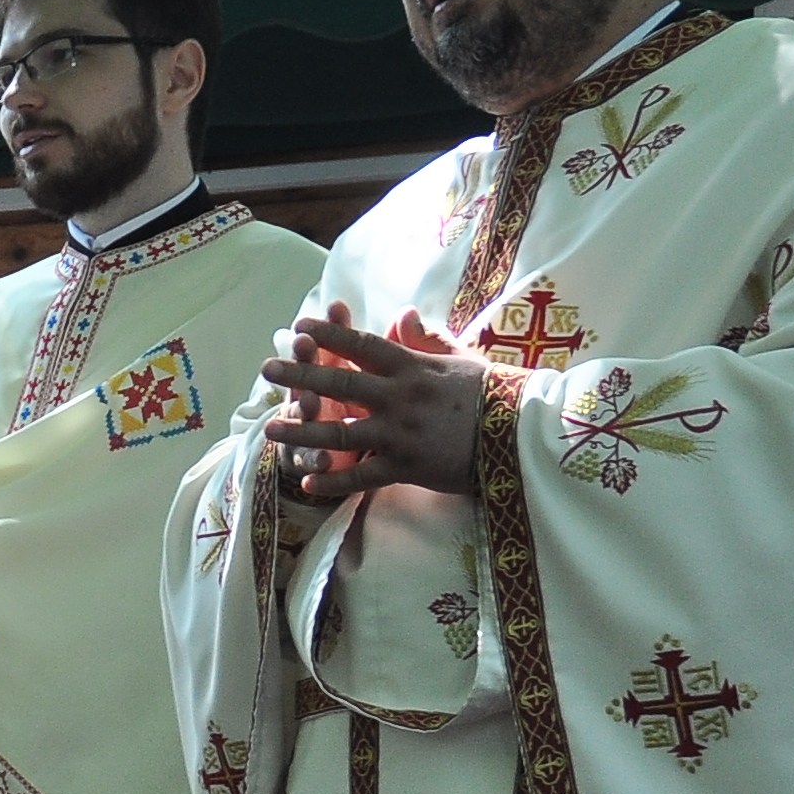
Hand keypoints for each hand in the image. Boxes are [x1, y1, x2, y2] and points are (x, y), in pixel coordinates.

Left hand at [262, 303, 486, 501]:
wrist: (527, 436)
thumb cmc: (497, 395)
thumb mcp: (464, 360)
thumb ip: (427, 340)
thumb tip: (402, 312)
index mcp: (414, 369)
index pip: (363, 347)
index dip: (329, 336)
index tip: (300, 325)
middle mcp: (402, 399)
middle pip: (340, 385)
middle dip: (300, 376)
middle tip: (266, 368)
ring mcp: (401, 434)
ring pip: (340, 433)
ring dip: (301, 431)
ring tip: (269, 427)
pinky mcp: (407, 467)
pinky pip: (361, 476)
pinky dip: (332, 481)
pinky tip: (305, 481)